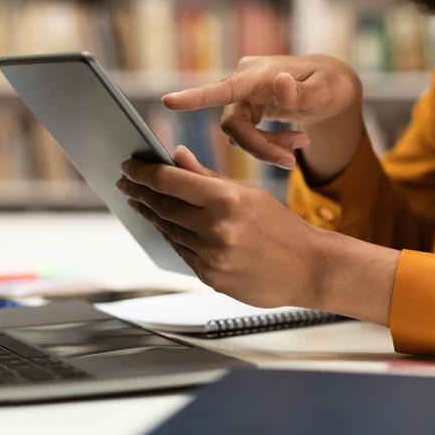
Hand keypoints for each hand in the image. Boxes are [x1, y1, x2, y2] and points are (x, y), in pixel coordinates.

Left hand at [118, 146, 323, 307]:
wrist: (309, 268)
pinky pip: (182, 252)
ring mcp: (211, 256)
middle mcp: (215, 229)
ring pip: (168, 230)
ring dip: (150, 214)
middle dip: (140, 192)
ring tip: (139, 201)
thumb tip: (174, 156)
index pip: (169, 181)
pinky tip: (163, 225)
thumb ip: (206, 176)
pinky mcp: (210, 278)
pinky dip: (170, 236)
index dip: (143, 172)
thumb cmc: (280, 226)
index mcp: (225, 199)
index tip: (128, 165)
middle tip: (126, 182)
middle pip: (162, 206)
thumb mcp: (247, 192)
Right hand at [163, 55, 362, 179]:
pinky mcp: (245, 109)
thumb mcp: (324, 92)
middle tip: (292, 159)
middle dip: (261, 147)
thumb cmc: (329, 85)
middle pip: (233, 125)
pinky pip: (246, 135)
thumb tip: (279, 84)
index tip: (169, 101)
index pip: (224, 89)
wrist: (331, 88)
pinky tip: (291, 142)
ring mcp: (242, 96)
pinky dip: (267, 144)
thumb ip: (301, 93)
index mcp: (259, 73)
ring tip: (300, 145)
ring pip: (239, 134)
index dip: (196, 98)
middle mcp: (244, 81)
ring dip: (267, 146)